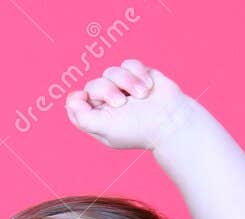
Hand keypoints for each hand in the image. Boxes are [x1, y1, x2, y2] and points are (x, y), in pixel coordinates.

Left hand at [64, 60, 190, 151]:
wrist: (171, 120)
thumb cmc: (139, 129)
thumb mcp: (105, 129)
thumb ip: (82, 117)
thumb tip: (72, 98)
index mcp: (100, 121)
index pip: (77, 105)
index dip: (77, 100)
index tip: (84, 98)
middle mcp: (110, 105)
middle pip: (93, 85)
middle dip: (106, 90)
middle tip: (121, 103)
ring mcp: (125, 90)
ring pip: (111, 71)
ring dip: (127, 81)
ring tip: (142, 95)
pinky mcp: (139, 76)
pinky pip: (128, 63)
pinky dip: (138, 73)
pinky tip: (148, 87)